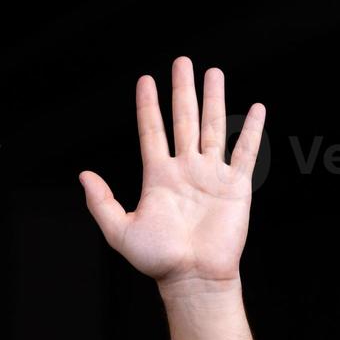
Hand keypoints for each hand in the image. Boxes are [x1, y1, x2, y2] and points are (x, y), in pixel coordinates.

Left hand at [78, 57, 264, 285]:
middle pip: (183, 120)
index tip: (145, 80)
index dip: (148, 106)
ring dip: (214, 100)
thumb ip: (102, 202)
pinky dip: (250, 130)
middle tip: (182, 62)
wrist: (192, 277)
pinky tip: (255, 108)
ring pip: (212, 127)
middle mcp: (185, 170)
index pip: (152, 131)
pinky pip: (244, 152)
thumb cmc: (157, 259)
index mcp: (158, 177)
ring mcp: (211, 176)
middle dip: (182, 90)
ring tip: (213, 72)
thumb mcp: (119, 230)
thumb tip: (84, 175)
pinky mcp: (236, 186)